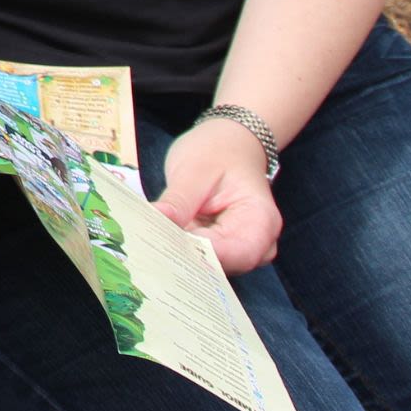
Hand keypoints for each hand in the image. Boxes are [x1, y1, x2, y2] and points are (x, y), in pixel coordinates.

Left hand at [154, 118, 284, 273]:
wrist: (228, 143)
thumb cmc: (217, 151)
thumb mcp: (193, 170)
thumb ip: (178, 200)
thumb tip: (156, 221)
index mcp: (261, 220)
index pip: (236, 253)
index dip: (201, 255)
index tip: (166, 247)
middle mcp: (258, 243)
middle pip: (224, 266)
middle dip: (186, 259)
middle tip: (148, 250)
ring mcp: (240, 248)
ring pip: (210, 267)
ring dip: (181, 258)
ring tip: (150, 246)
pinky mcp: (221, 249)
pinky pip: (201, 259)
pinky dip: (181, 252)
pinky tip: (158, 243)